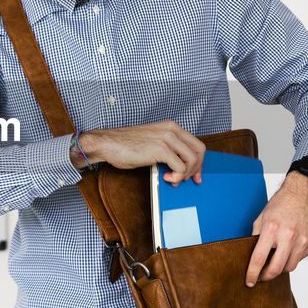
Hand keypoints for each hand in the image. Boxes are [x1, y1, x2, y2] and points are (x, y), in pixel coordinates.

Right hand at [79, 122, 204, 184]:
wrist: (108, 144)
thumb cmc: (126, 145)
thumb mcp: (153, 143)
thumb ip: (168, 149)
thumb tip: (180, 166)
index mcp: (171, 127)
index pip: (196, 144)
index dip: (199, 162)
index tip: (195, 174)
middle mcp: (172, 130)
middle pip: (199, 151)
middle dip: (196, 169)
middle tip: (189, 180)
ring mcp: (167, 138)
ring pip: (192, 160)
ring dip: (185, 174)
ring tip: (173, 180)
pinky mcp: (161, 149)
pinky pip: (180, 167)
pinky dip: (176, 177)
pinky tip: (166, 178)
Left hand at [245, 172, 307, 285]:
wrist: (305, 191)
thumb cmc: (282, 202)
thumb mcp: (263, 217)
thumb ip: (257, 236)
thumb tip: (251, 255)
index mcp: (272, 229)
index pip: (259, 259)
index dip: (252, 273)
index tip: (249, 281)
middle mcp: (288, 236)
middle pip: (276, 269)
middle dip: (266, 277)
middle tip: (261, 277)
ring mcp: (303, 240)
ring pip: (290, 267)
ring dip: (280, 267)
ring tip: (275, 260)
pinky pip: (300, 258)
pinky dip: (292, 258)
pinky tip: (288, 249)